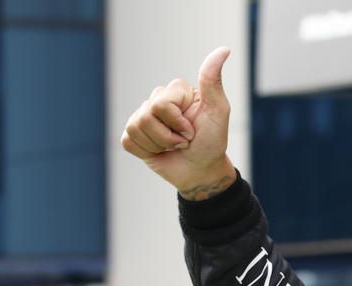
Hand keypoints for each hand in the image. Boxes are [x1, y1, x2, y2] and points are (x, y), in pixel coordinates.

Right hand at [121, 47, 236, 199]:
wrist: (202, 171)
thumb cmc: (212, 142)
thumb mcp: (218, 111)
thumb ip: (213, 81)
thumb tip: (224, 49)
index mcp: (176, 91)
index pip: (161, 104)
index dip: (177, 124)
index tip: (192, 132)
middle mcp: (157, 99)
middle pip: (146, 116)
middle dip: (168, 137)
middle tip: (184, 141)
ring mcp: (143, 116)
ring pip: (135, 129)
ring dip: (159, 145)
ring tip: (173, 147)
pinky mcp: (134, 134)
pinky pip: (128, 141)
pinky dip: (146, 151)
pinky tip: (159, 151)